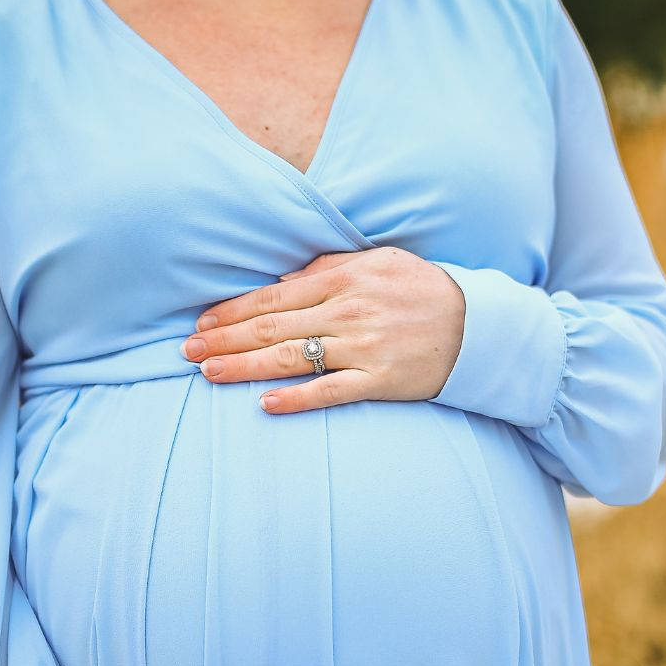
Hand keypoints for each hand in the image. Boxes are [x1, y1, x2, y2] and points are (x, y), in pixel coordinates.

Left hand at [180, 246, 464, 414]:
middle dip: (225, 340)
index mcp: (343, 280)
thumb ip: (330, 268)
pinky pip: (330, 392)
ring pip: (291, 358)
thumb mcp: (379, 262)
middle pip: (272, 328)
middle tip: (187, 351)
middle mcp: (347, 312)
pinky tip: (264, 403)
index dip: (232, 311)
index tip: (201, 323)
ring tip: (209, 373)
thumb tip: (285, 280)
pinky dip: (297, 398)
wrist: (478, 326)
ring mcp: (363, 349)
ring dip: (245, 366)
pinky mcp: (380, 381)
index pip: (273, 297)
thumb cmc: (424, 290)